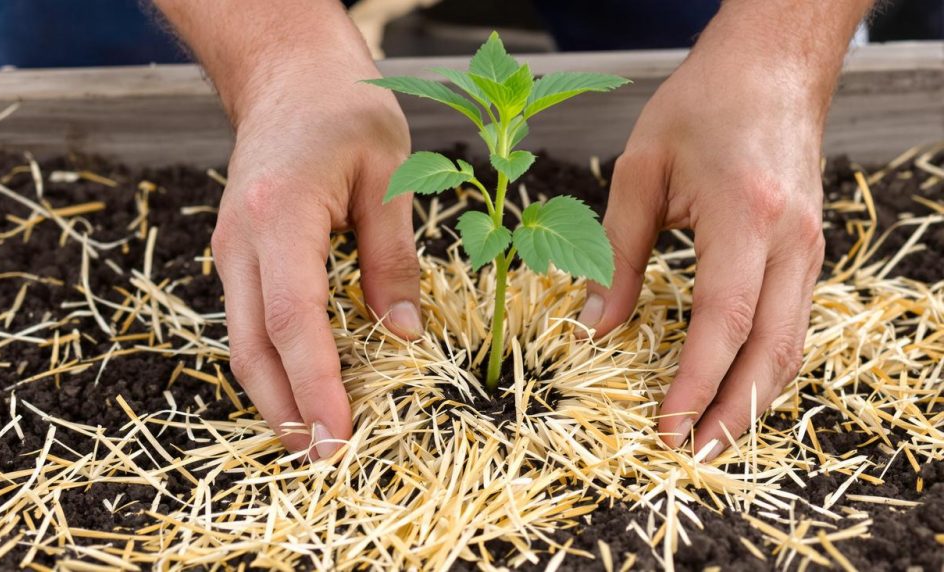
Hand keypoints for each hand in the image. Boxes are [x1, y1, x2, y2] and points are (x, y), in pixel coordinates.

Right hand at [210, 53, 420, 458]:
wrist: (286, 75)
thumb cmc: (342, 109)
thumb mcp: (388, 174)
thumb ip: (393, 258)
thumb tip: (403, 336)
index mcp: (279, 216)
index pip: (292, 320)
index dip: (315, 386)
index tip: (340, 436)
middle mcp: (240, 241)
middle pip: (250, 348)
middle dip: (286, 413)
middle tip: (327, 462)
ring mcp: (230, 250)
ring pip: (242, 343)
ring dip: (276, 398)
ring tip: (317, 440)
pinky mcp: (238, 256)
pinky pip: (250, 324)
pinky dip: (275, 366)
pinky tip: (306, 390)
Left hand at [577, 28, 830, 458]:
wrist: (772, 64)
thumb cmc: (702, 105)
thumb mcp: (640, 172)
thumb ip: (615, 254)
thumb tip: (594, 325)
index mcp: (745, 217)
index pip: (725, 322)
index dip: (695, 383)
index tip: (666, 428)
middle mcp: (791, 240)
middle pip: (773, 350)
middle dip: (734, 413)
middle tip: (693, 457)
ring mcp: (810, 246)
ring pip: (792, 344)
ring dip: (753, 398)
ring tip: (711, 437)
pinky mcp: (809, 249)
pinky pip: (793, 322)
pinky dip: (765, 364)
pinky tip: (735, 386)